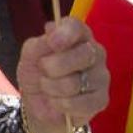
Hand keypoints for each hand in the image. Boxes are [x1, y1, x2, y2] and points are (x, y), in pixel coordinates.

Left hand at [16, 18, 108, 132]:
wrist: (39, 102)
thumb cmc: (37, 72)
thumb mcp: (30, 55)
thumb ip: (40, 43)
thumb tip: (52, 29)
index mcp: (77, 34)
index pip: (77, 27)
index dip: (65, 34)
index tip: (52, 43)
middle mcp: (95, 51)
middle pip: (83, 55)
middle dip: (53, 67)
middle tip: (43, 71)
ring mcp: (101, 76)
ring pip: (76, 82)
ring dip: (52, 88)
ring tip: (48, 88)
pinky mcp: (101, 99)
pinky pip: (81, 103)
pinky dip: (61, 104)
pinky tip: (57, 102)